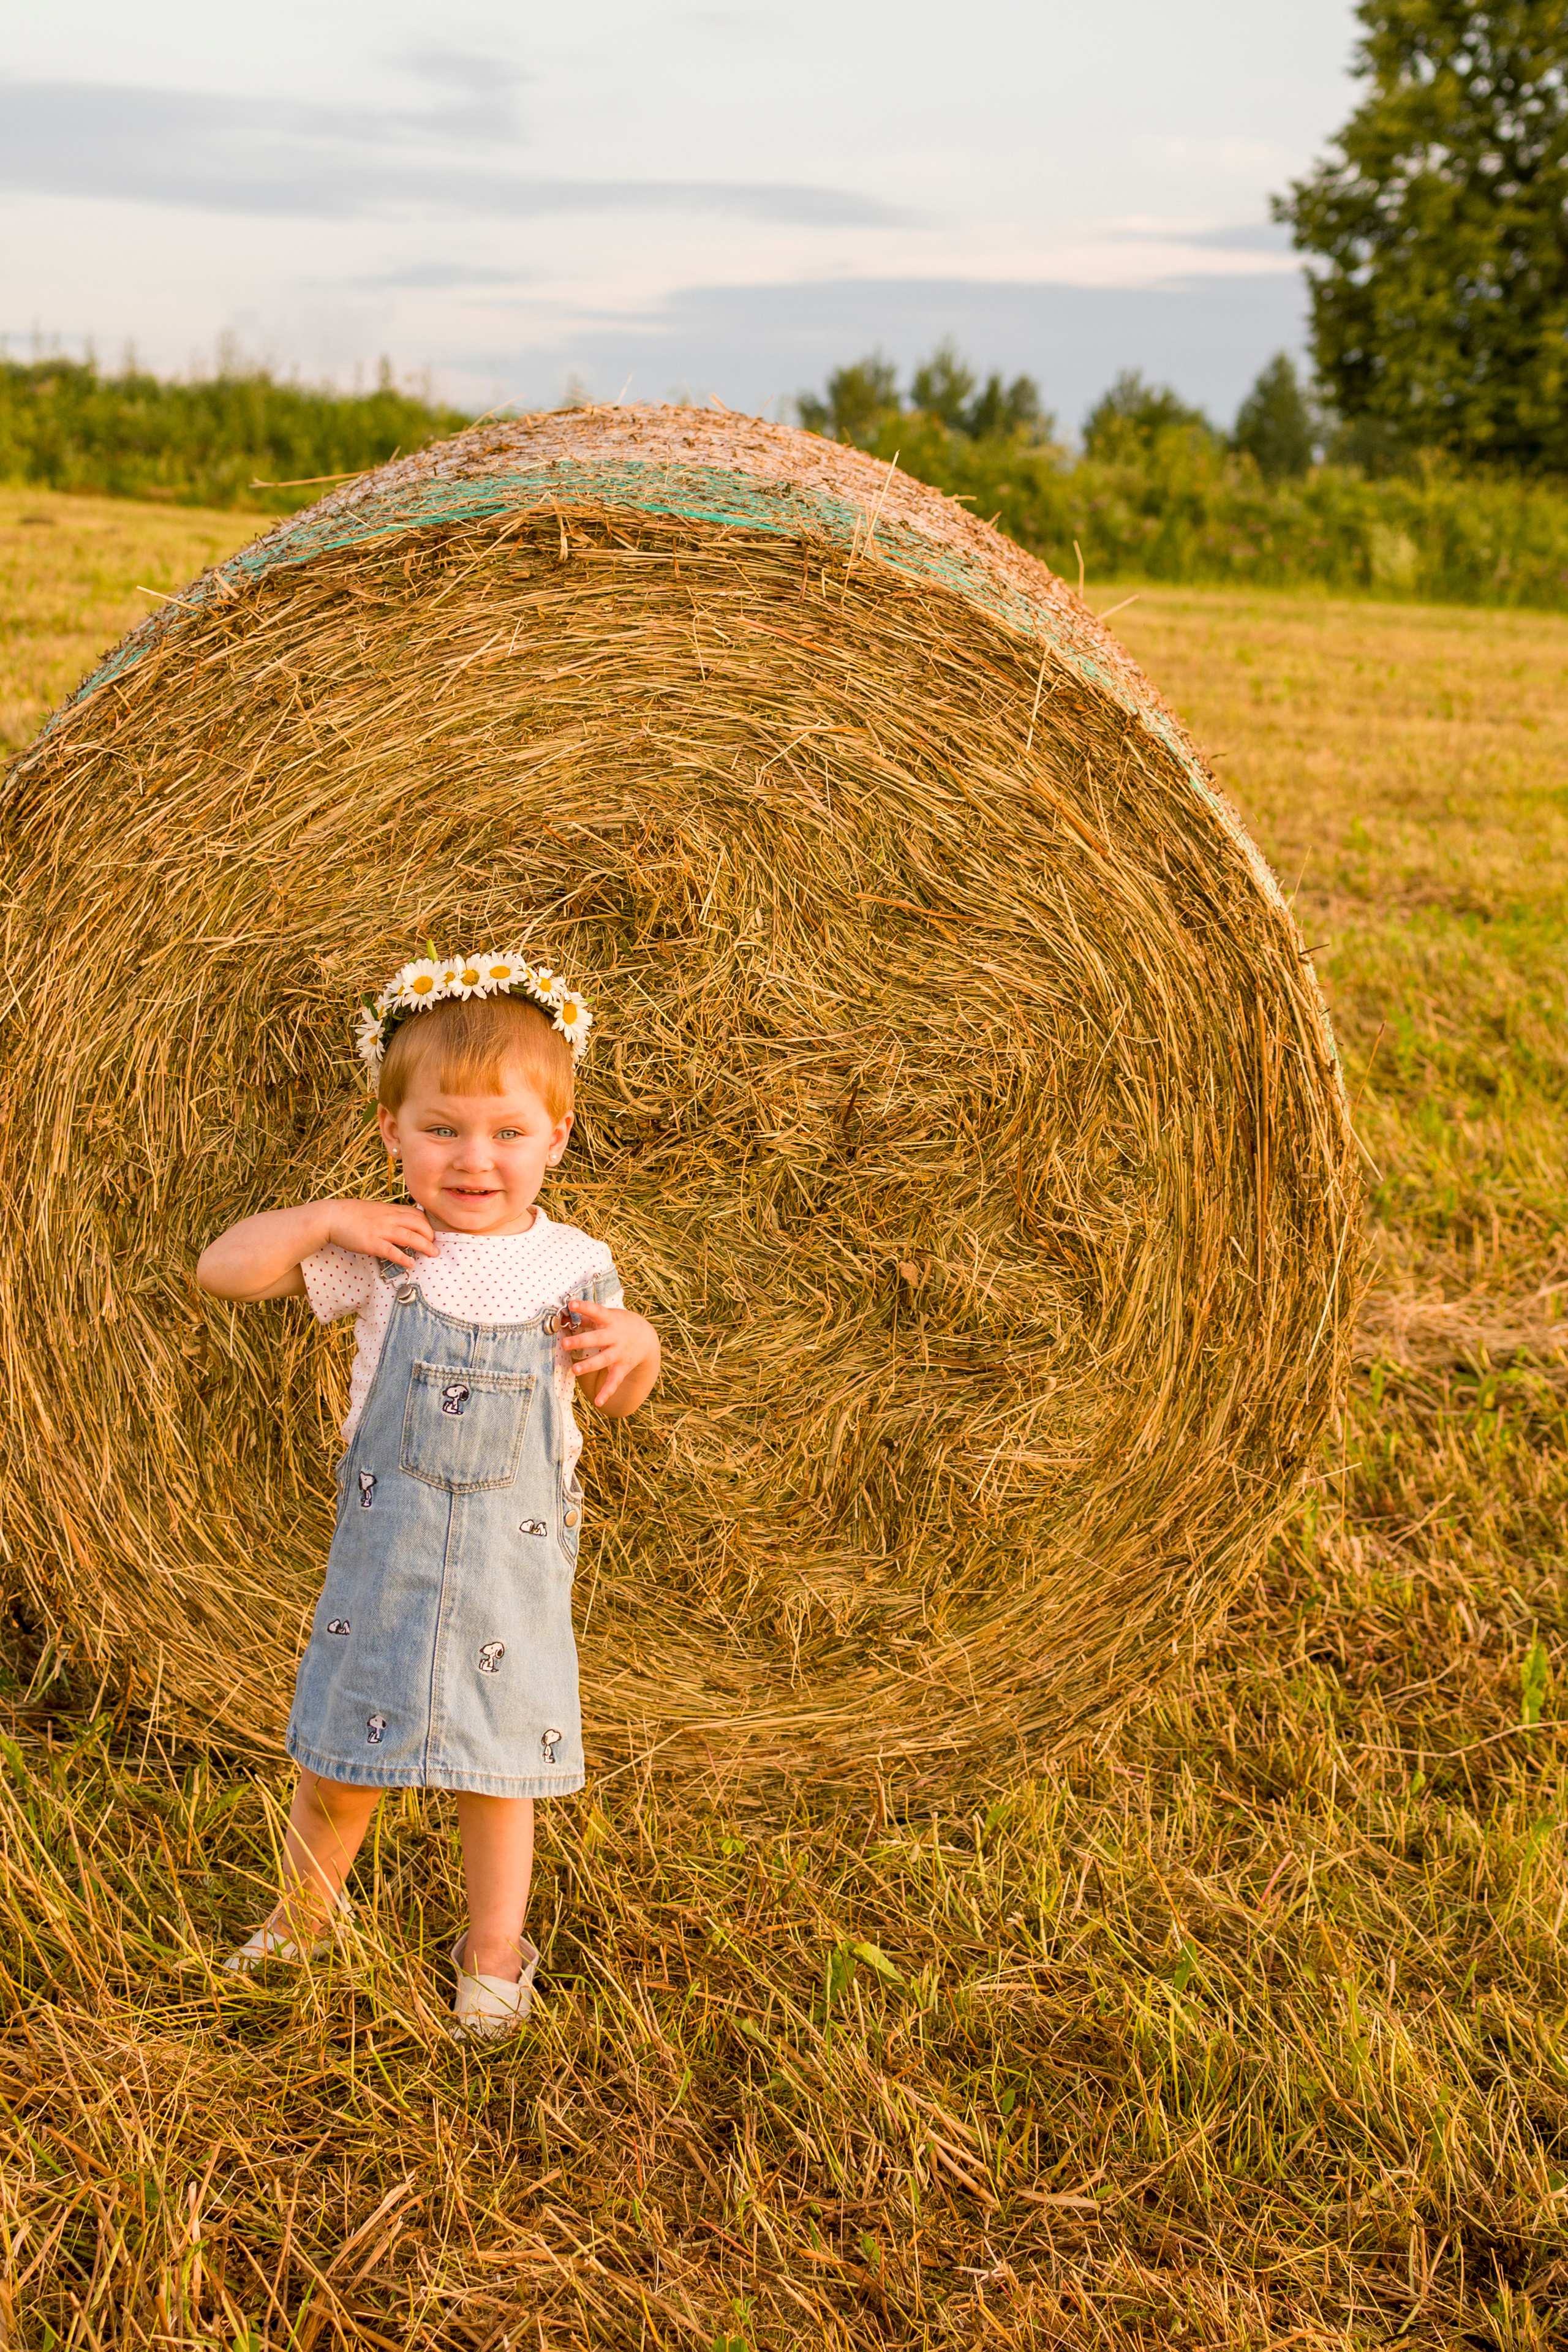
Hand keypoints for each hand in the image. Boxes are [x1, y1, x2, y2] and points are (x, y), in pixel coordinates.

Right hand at [322, 1199, 437, 1269]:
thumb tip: (402, 1223)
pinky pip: (391, 1250)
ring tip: (433, 1254)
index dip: (427, 1224)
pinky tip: (411, 1263)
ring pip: (410, 1236)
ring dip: (424, 1246)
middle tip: (435, 1246)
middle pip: (419, 1224)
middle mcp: (389, 1218)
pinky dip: (403, 1257)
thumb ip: (389, 1215)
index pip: (417, 1214)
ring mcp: (381, 1230)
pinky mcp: (371, 1242)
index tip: (431, 1234)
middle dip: (430, 1235)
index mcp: (391, 1210)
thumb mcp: (375, 1210)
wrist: (332, 1216)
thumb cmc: (352, 1215)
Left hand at [559, 1302, 660, 1414]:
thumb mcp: (608, 1316)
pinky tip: (598, 1402)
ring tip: (575, 1370)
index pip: (597, 1311)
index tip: (572, 1304)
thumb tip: (566, 1315)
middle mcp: (616, 1337)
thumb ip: (588, 1317)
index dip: (585, 1308)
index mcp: (610, 1320)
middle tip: (565, 1344)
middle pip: (597, 1339)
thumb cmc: (619, 1324)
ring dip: (589, 1365)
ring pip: (604, 1360)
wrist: (647, 1338)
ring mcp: (620, 1353)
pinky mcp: (622, 1367)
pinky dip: (607, 1392)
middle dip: (581, 1341)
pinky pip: (614, 1381)